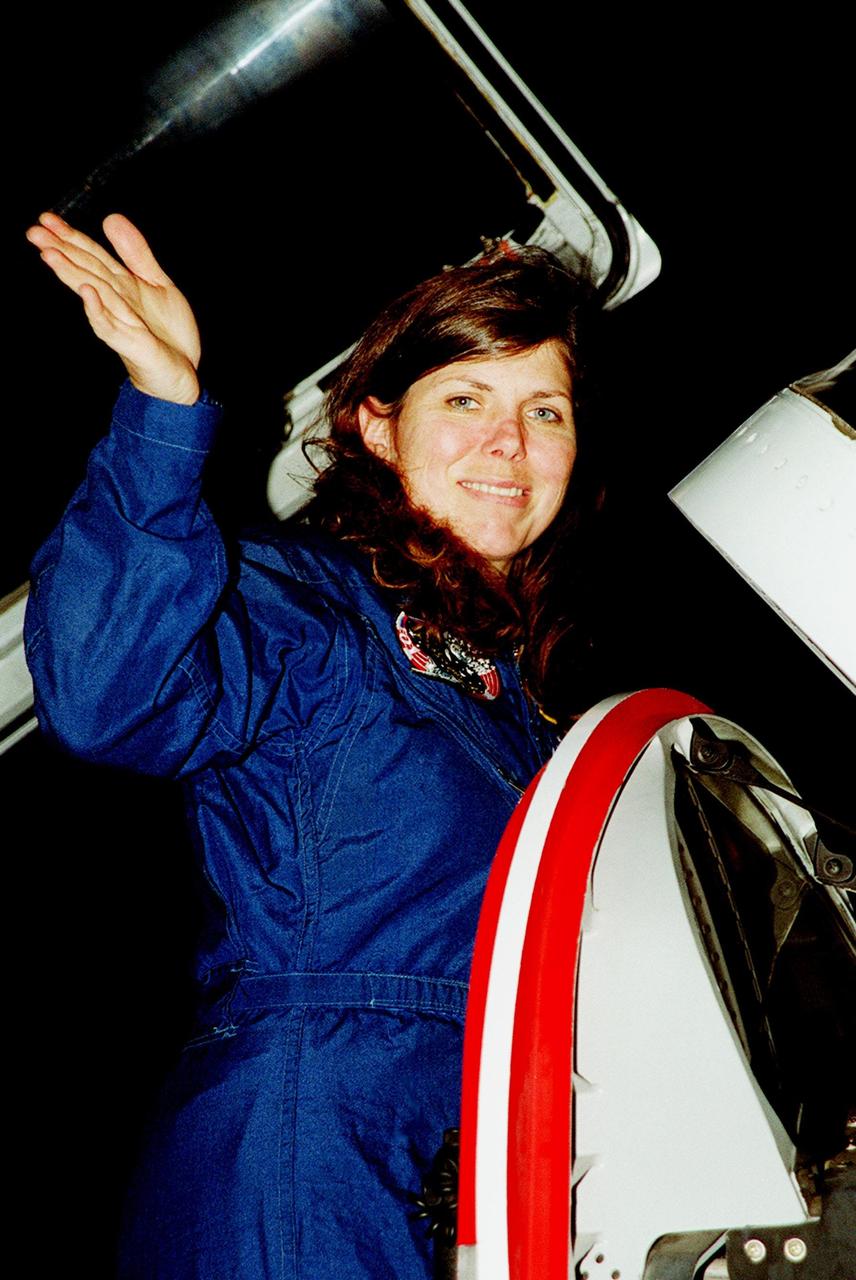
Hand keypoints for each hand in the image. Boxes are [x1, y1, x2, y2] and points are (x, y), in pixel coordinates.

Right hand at [26, 212, 200, 404]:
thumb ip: (135, 254)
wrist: (181, 373)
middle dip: (60, 251)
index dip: (70, 236)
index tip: (46, 218)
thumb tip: (110, 217)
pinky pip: (111, 327)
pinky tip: (88, 293)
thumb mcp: (156, 283)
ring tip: (49, 254)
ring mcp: (121, 322)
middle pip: (85, 271)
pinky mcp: (132, 343)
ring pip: (93, 294)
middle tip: (32, 232)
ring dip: (71, 275)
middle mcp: (115, 302)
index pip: (90, 256)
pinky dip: (99, 310)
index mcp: (120, 285)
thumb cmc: (166, 333)